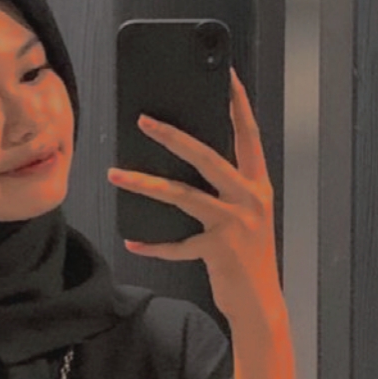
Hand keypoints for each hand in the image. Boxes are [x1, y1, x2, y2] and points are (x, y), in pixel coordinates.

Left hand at [107, 68, 282, 325]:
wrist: (261, 302)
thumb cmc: (248, 254)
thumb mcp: (245, 214)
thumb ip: (226, 188)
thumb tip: (188, 157)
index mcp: (258, 184)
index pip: (249, 135)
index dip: (239, 104)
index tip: (227, 75)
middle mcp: (249, 199)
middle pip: (208, 157)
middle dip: (174, 136)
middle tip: (143, 120)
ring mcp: (234, 224)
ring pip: (182, 196)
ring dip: (145, 184)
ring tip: (116, 174)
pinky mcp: (218, 250)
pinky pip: (177, 244)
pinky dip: (153, 244)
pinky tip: (133, 241)